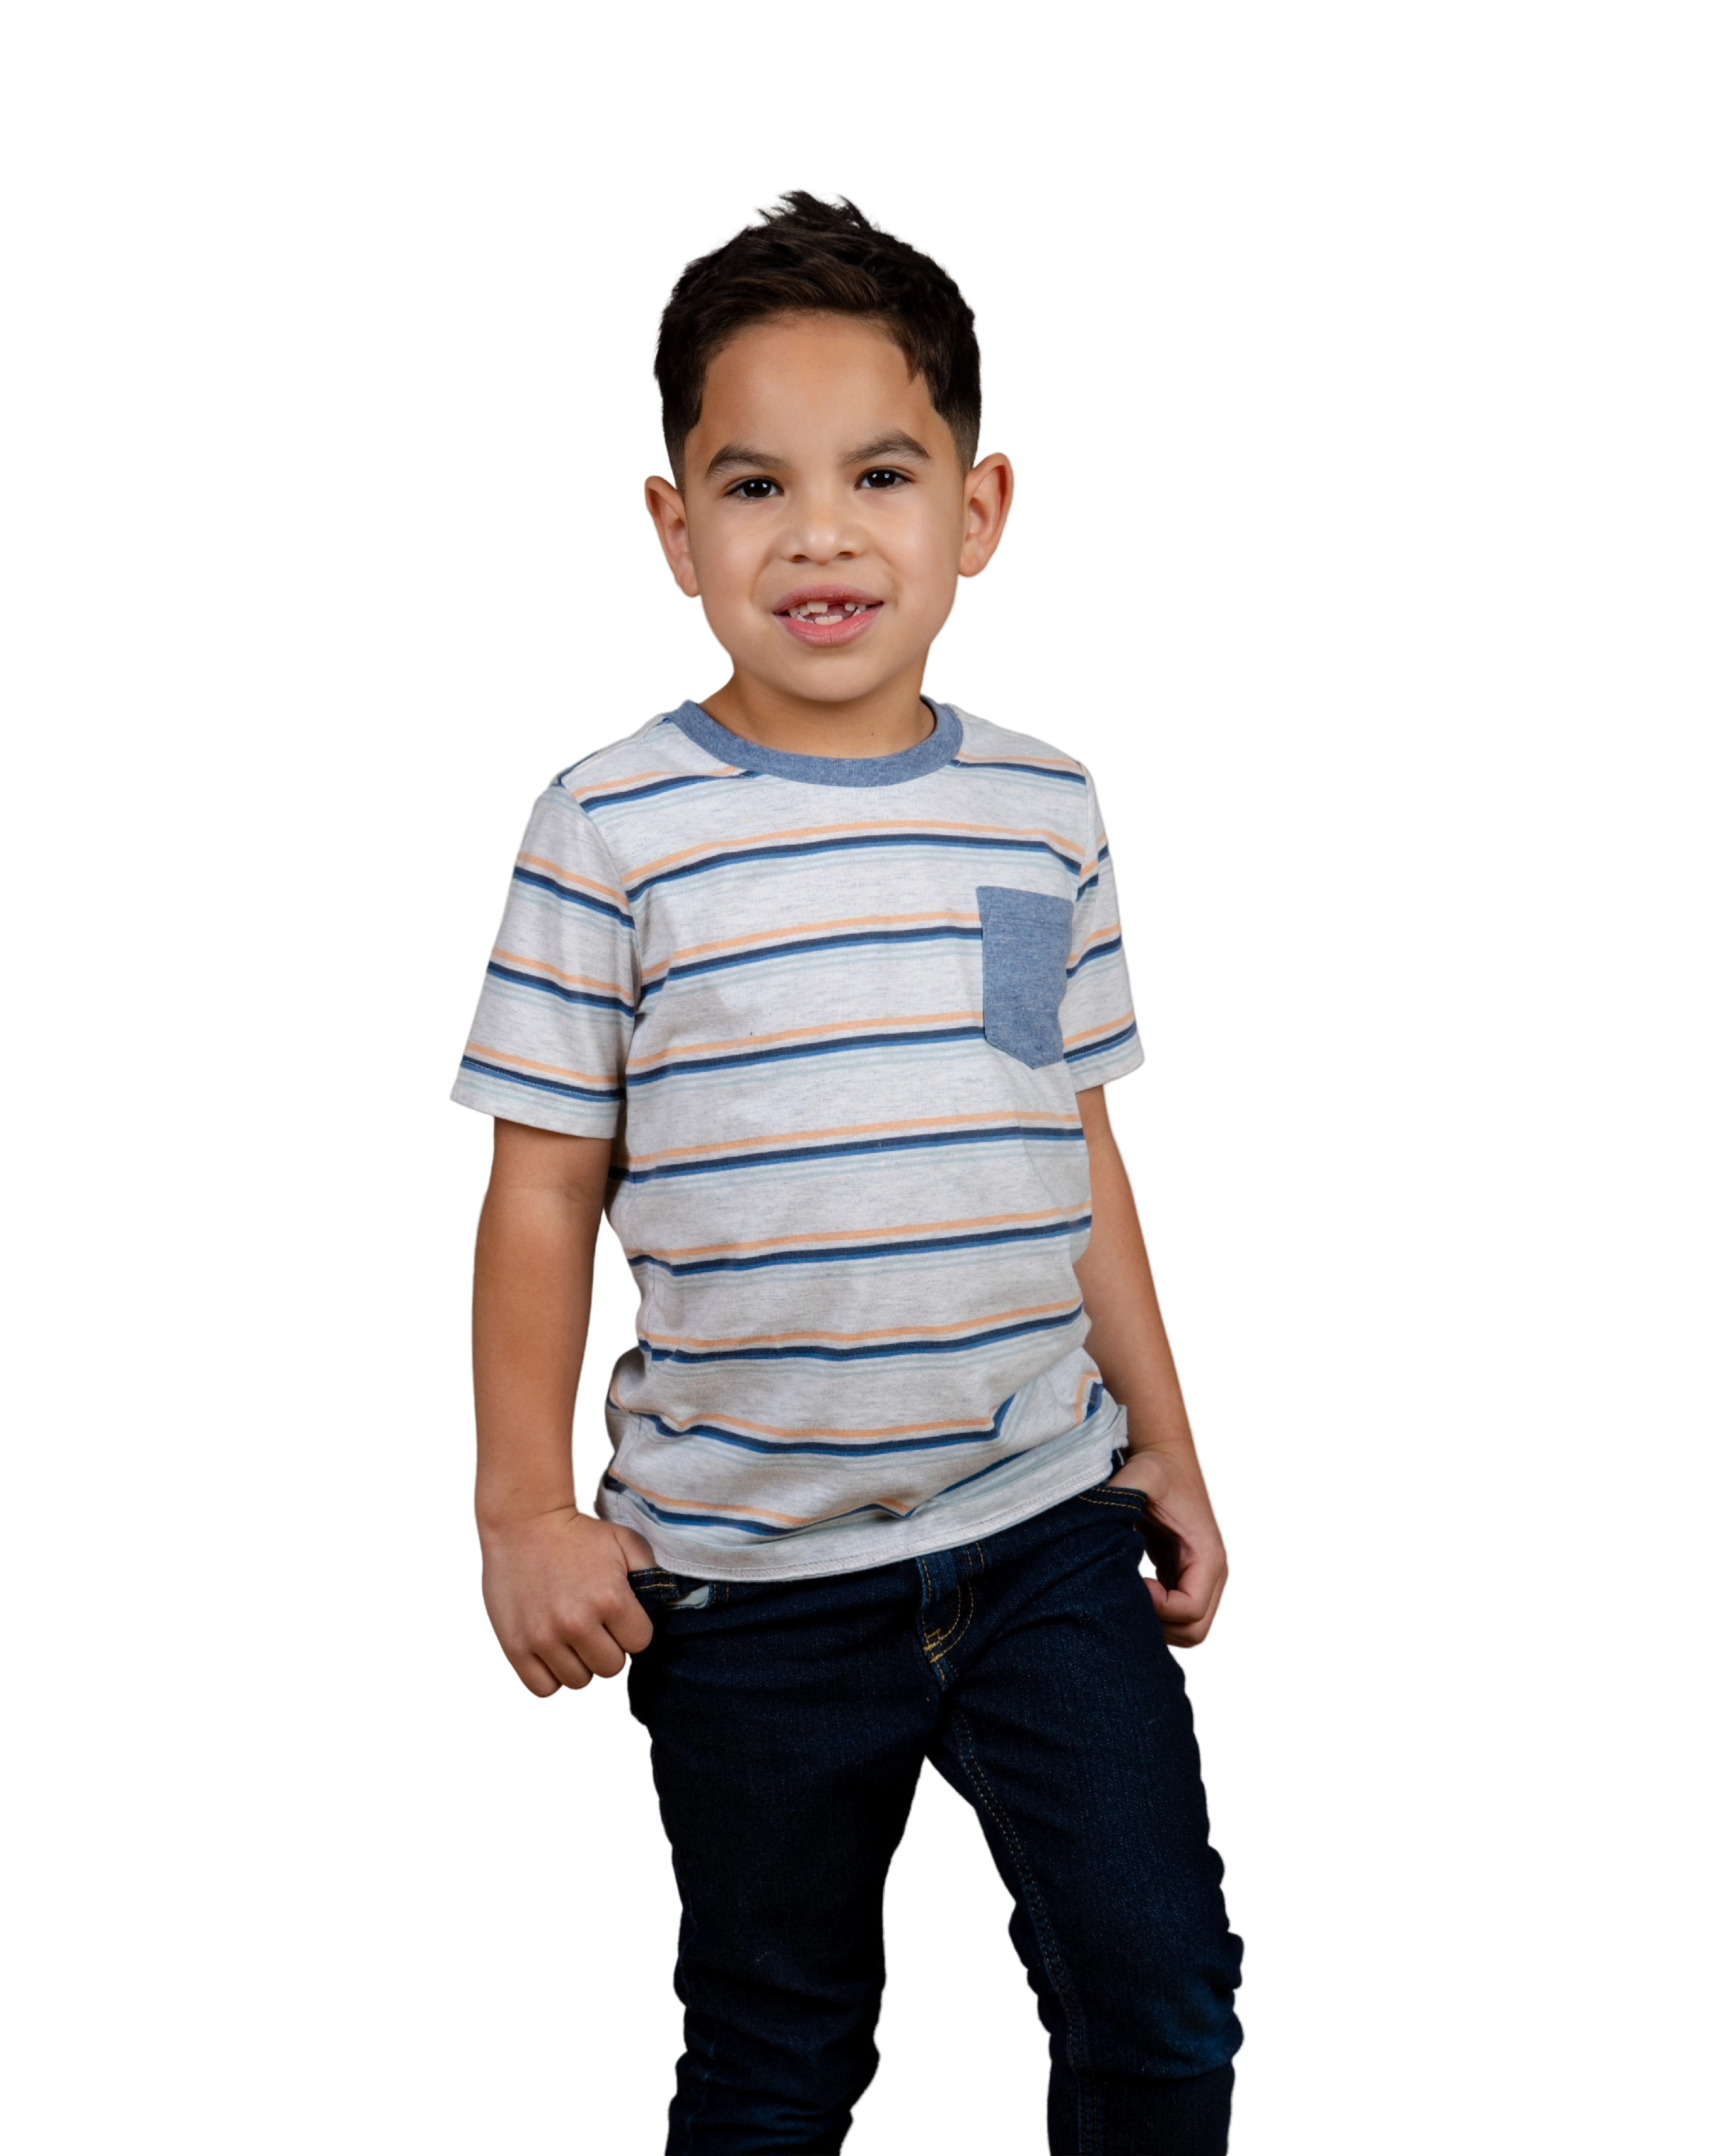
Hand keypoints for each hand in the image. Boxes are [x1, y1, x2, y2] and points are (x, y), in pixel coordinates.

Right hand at [477, 1502, 659, 1697]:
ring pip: (579, 1680)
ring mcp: (543, 1637)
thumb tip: (668, 1604)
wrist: (524, 1523)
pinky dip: (552, 1678)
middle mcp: (577, 1623)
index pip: (640, 1643)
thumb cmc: (578, 1534)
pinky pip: (542, 1688)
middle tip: (598, 1629)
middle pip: (612, 1667)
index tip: (620, 1617)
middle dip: (611, 1649)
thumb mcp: (625, 1541)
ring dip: (582, 1664)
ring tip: (574, 1639)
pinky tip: (554, 1656)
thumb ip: (651, 1573)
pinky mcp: (515, 1646)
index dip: (633, 1630)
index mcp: (610, 1599)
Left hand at [1106, 1450, 1231, 1650]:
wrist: (1166, 1458)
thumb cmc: (1156, 1467)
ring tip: (1129, 1595)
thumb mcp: (1142, 1476)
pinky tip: (1133, 1592)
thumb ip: (1122, 1495)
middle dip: (1159, 1625)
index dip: (1157, 1608)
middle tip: (1129, 1598)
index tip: (1135, 1582)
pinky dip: (1157, 1616)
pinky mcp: (1187, 1578)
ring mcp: (1202, 1579)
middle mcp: (1213, 1574)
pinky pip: (1180, 1617)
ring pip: (1189, 1631)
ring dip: (1158, 1625)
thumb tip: (1095, 1518)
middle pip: (1195, 1632)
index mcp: (1209, 1557)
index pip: (1191, 1612)